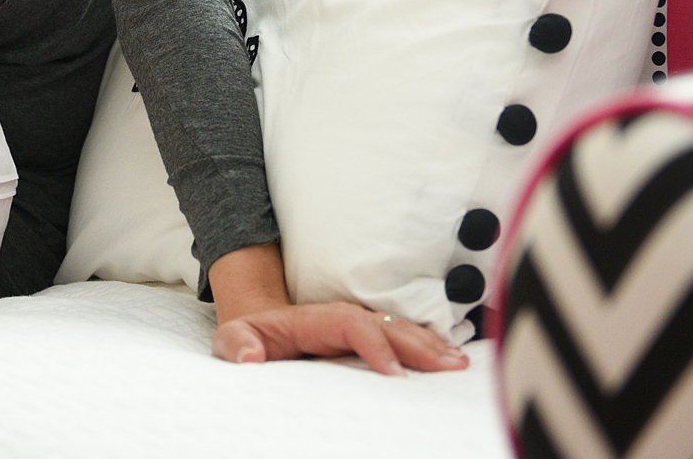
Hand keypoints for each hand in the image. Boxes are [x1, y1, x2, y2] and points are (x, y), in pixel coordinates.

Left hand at [212, 300, 467, 375]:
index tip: (394, 373)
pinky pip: (402, 339)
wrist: (260, 324)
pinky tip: (453, 360)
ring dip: (431, 344)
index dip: (374, 344)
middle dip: (418, 343)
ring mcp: (357, 327)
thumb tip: (250, 355)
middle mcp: (342, 319)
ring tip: (459, 363)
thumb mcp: (232, 338)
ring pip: (400, 329)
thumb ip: (236, 344)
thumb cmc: (249, 336)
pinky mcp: (367, 339)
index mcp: (314, 319)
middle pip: (386, 324)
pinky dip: (429, 347)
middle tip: (449, 365)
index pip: (350, 324)